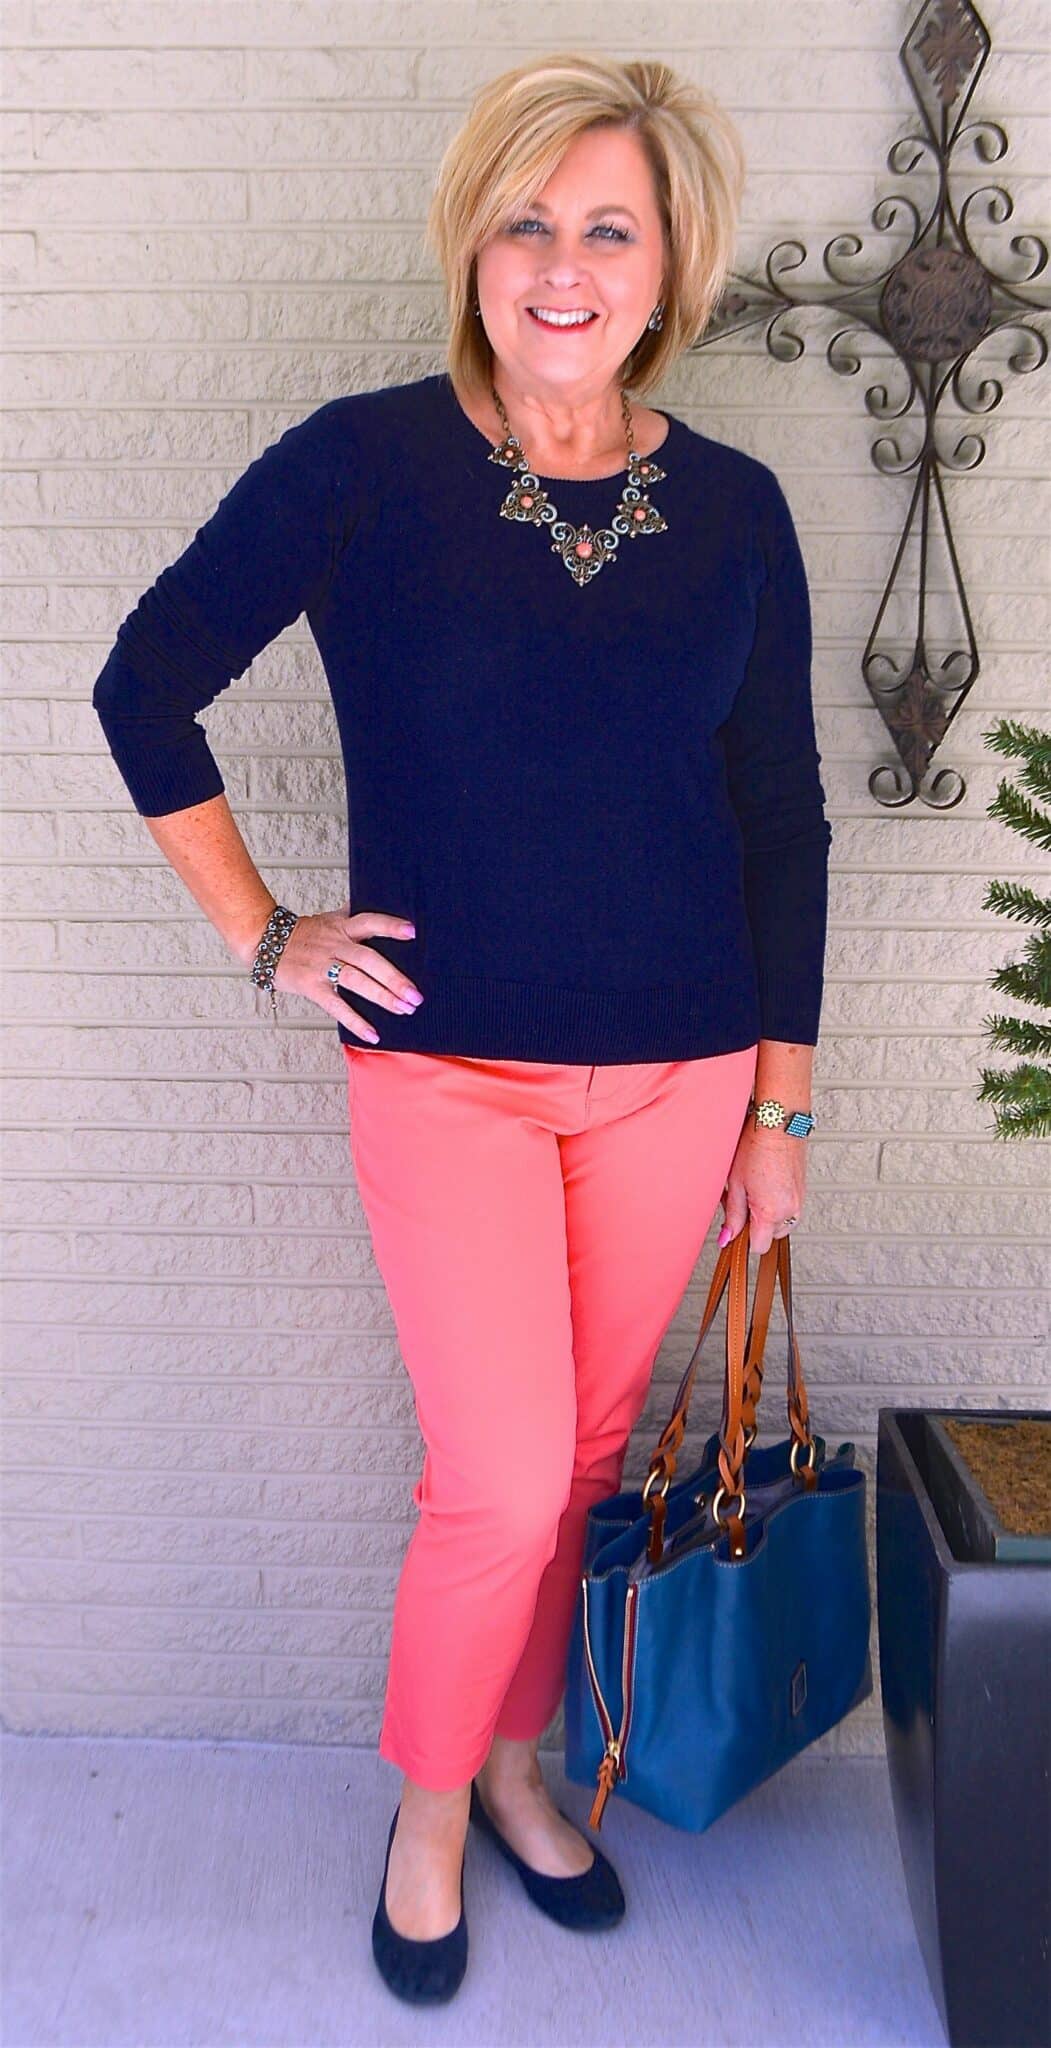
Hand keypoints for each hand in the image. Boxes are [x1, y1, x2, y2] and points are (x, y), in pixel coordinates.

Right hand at [262, 904, 422, 1039]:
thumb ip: (353, 915)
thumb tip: (377, 900)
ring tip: (404, 1009)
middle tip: (416, 995)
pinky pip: (336, 1005)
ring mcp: (322, 966)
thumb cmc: (303, 933)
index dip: (390, 926)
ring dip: (382, 997)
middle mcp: (335, 945)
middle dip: (394, 978)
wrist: (264, 941)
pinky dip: (355, 1021)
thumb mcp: (329, 918)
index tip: (412, 932)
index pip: (369, 922)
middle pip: (368, 959)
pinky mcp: (312, 986)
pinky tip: (372, 1034)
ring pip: (356, 981)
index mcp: (342, 927)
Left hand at [717, 1120, 806, 1255]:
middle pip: (770, 1236)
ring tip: (754, 1190)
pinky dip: (777, 1205)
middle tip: (742, 1200)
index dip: (743, 1240)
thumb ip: (732, 1216)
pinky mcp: (803, 1191)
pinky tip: (765, 1184)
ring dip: (767, 1215)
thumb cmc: (755, 1147)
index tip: (734, 1228)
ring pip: (781, 1224)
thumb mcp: (735, 1184)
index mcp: (771, 1212)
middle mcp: (790, 1210)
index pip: (758, 1246)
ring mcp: (799, 1200)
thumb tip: (727, 1238)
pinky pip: (790, 1209)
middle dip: (755, 1225)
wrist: (779, 1124)